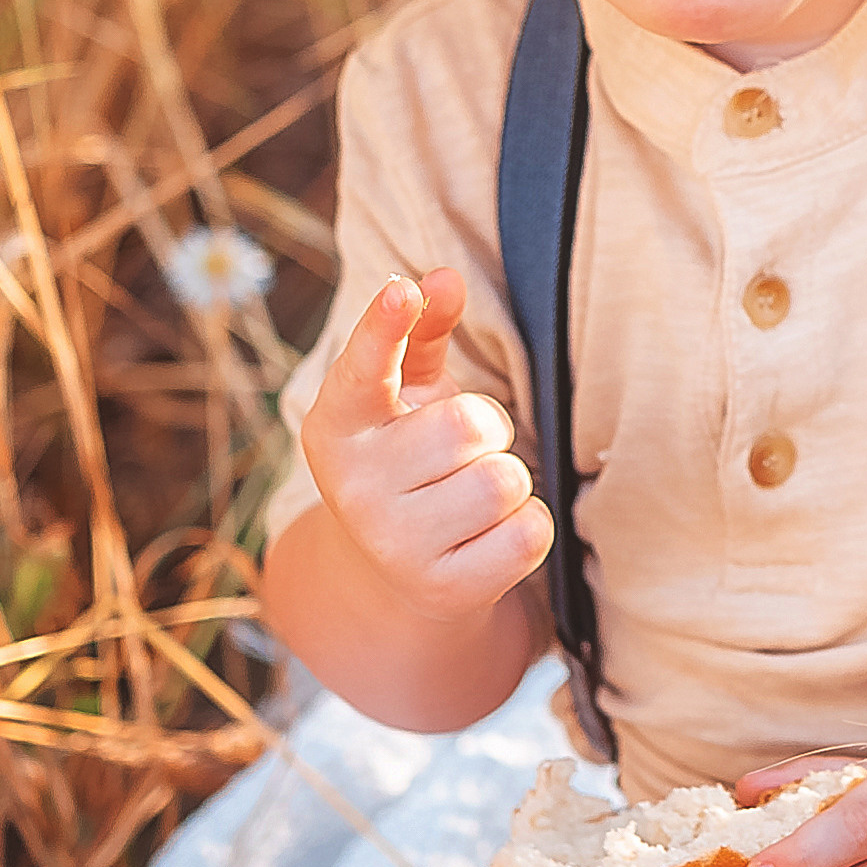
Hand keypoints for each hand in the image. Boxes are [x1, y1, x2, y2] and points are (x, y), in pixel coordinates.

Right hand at [299, 267, 552, 625]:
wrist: (395, 576)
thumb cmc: (410, 459)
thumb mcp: (407, 394)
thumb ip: (421, 332)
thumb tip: (442, 276)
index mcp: (337, 425)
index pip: (363, 368)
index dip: (384, 326)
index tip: (403, 291)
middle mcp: (354, 487)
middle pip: (469, 425)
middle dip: (485, 432)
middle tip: (458, 455)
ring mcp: (394, 545)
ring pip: (504, 480)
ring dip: (508, 481)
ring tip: (470, 496)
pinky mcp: (445, 589)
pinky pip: (529, 532)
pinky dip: (527, 528)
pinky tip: (488, 537)